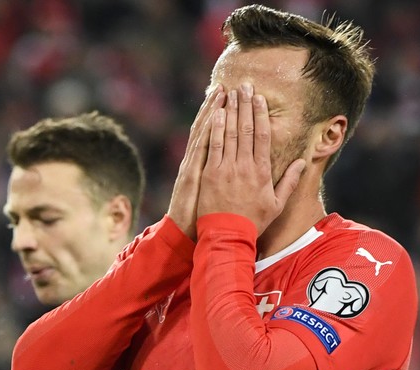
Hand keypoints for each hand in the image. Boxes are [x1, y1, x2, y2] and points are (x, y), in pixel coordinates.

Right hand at [167, 84, 225, 239]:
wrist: (183, 233)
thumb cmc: (201, 219)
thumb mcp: (212, 196)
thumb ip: (222, 180)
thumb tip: (236, 169)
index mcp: (206, 166)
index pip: (216, 135)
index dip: (224, 115)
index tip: (232, 98)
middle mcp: (197, 161)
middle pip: (210, 128)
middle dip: (220, 106)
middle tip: (228, 85)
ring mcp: (193, 165)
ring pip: (204, 132)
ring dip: (213, 111)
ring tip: (221, 91)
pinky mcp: (191, 173)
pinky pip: (201, 147)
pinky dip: (207, 129)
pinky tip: (213, 114)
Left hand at [197, 83, 304, 234]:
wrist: (227, 235)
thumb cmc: (253, 221)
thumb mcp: (277, 204)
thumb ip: (289, 181)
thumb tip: (302, 162)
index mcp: (262, 171)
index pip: (263, 136)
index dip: (261, 114)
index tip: (259, 98)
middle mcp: (245, 166)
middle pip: (246, 129)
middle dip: (245, 105)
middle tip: (244, 85)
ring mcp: (226, 168)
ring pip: (229, 133)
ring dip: (230, 111)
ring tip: (229, 93)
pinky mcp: (209, 173)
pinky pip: (212, 146)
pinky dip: (215, 128)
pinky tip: (215, 113)